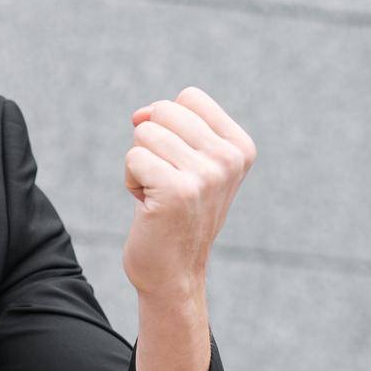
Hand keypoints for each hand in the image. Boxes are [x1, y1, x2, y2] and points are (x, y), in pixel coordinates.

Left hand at [122, 86, 255, 302]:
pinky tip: (149, 206)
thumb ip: (172, 126)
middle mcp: (229, 159)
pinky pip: (133, 158)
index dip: (167, 123)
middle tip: (164, 180)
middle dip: (150, 143)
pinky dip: (131, 181)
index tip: (178, 161)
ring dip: (140, 164)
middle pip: (163, 110)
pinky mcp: (177, 190)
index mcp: (240, 147)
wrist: (174, 272)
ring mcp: (206, 175)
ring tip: (158, 194)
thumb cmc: (176, 212)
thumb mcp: (187, 162)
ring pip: (144, 133)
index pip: (189, 97)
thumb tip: (139, 114)